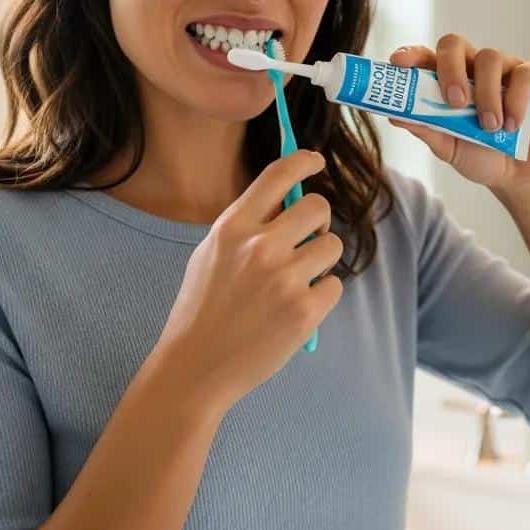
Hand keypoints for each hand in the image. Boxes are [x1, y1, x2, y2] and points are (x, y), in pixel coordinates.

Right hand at [156, 150, 342, 414]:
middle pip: (317, 206)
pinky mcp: (304, 312)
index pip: (279, 174)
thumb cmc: (201, 309)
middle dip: (318, 221)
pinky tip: (297, 308)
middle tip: (308, 239)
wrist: (195, 368)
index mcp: (233, 226)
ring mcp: (284, 280)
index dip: (305, 160)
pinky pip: (334, 285)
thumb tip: (287, 201)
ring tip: (299, 279)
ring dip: (322, 259)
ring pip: (333, 245)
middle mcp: (260, 247)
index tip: (317, 161)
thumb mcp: (211, 253)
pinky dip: (322, 295)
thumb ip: (247, 225)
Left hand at [387, 35, 529, 190]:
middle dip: (450, 69)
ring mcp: (504, 68)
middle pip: (454, 44)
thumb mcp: (448, 148)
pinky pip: (524, 73)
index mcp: (446, 80)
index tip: (398, 63)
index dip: (410, 54)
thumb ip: (425, 129)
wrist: (521, 177)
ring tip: (490, 127)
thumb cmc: (481, 157)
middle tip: (455, 102)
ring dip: (486, 95)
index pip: (424, 56)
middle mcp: (473, 67)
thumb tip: (394, 114)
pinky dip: (516, 100)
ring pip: (490, 58)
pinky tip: (513, 125)